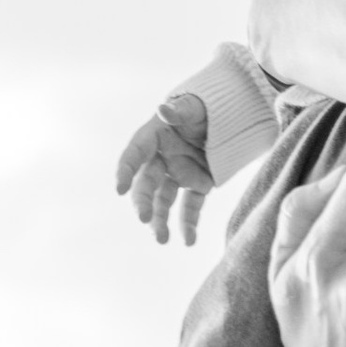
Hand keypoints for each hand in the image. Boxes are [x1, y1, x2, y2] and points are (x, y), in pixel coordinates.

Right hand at [115, 100, 216, 245]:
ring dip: (161, 221)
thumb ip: (180, 110)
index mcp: (153, 137)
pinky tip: (189, 242)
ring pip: (164, 201)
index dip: (125, 171)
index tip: (119, 189)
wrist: (226, 114)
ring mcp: (178, 174)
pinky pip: (190, 207)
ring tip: (162, 240)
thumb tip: (164, 109)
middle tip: (144, 219)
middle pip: (146, 183)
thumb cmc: (203, 106)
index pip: (134, 155)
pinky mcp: (197, 185)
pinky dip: (189, 224)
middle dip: (143, 202)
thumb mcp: (193, 105)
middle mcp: (161, 159)